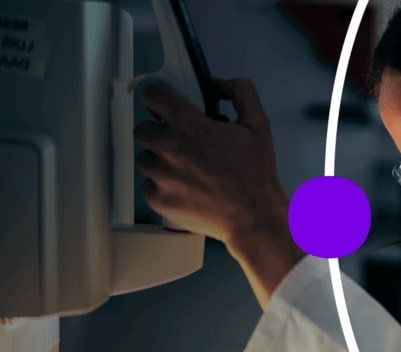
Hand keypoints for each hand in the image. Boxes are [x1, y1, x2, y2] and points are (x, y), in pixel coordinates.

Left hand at [133, 78, 304, 308]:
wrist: (254, 218)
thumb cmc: (256, 178)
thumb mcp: (258, 125)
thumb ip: (241, 93)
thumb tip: (223, 84)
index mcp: (190, 126)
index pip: (152, 95)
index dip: (158, 97)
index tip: (161, 103)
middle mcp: (170, 149)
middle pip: (142, 128)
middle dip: (159, 131)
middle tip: (179, 141)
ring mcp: (162, 176)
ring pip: (143, 158)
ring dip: (159, 160)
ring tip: (184, 167)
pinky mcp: (159, 199)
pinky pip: (147, 186)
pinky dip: (161, 185)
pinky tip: (183, 186)